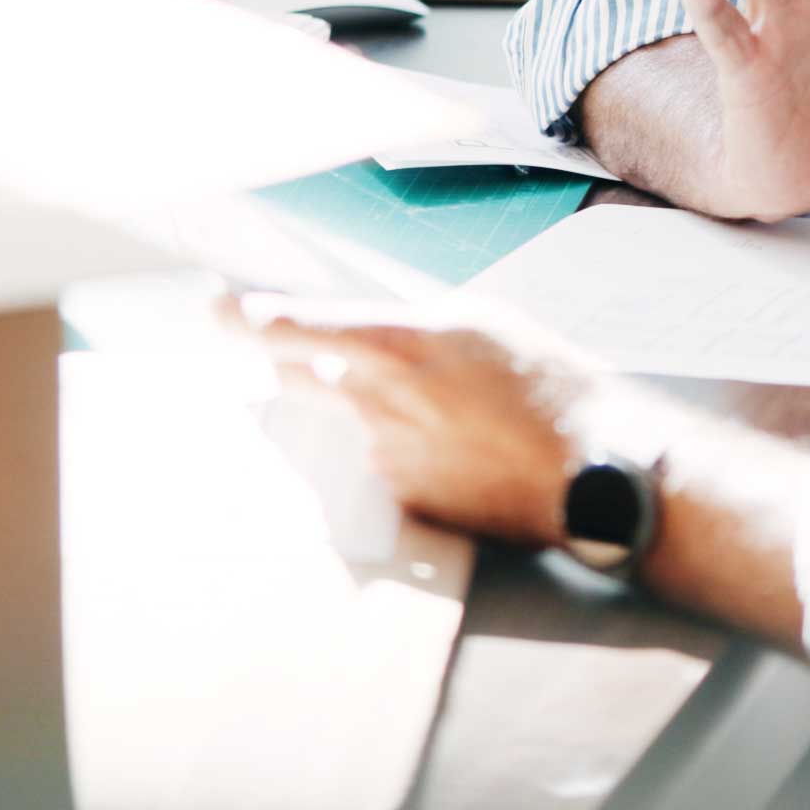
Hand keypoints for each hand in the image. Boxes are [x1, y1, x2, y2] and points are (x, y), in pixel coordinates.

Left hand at [230, 294, 594, 545]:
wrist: (590, 470)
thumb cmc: (548, 384)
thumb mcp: (479, 322)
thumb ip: (408, 323)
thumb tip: (357, 328)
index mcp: (401, 344)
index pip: (299, 328)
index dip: (251, 319)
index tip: (218, 311)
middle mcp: (382, 402)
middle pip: (299, 377)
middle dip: (286, 362)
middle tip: (280, 350)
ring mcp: (386, 455)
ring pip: (350, 422)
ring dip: (373, 410)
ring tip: (447, 410)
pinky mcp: (400, 497)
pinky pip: (380, 462)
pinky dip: (403, 450)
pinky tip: (457, 447)